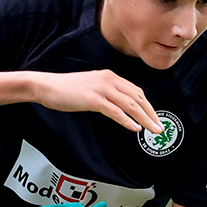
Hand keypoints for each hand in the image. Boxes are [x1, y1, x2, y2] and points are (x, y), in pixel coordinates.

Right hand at [28, 70, 161, 133]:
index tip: (154, 117)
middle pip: (138, 97)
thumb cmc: (65, 89)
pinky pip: (115, 111)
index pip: (136, 91)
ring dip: (144, 119)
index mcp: (110, 76)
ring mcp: (101, 89)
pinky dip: (127, 120)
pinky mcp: (93, 99)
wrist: (47, 86)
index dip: (148, 105)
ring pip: (130, 105)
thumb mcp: (90, 86)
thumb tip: (115, 105)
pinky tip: (134, 128)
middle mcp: (109, 80)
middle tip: (159, 127)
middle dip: (151, 113)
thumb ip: (105, 92)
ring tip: (152, 130)